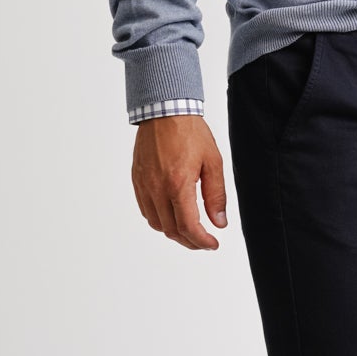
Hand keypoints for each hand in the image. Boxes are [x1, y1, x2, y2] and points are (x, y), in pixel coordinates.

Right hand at [132, 115, 228, 249]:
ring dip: (174, 232)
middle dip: (190, 241)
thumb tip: (219, 222)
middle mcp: (157, 188)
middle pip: (172, 230)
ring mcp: (144, 185)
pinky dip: (159, 220)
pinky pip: (146, 210)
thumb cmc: (190, 132)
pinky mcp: (137, 181)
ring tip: (190, 230)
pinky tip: (172, 215)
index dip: (202, 241)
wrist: (164, 111)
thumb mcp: (212, 162)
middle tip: (204, 241)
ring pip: (157, 224)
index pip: (188, 227)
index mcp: (178, 184)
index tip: (212, 244)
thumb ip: (216, 195)